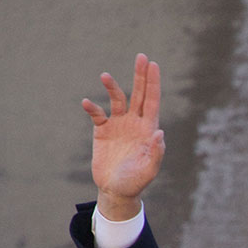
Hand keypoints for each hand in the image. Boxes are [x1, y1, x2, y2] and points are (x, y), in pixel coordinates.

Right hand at [82, 53, 165, 220]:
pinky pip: (97, 114)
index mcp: (148, 129)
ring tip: (106, 76)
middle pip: (139, 94)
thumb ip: (156, 152)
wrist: (115, 190)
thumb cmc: (135, 182)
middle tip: (141, 56)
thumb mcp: (149, 170)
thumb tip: (160, 132)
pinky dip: (92, 107)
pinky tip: (87, 103)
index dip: (153, 83)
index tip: (153, 65)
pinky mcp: (102, 131)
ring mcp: (118, 125)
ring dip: (112, 87)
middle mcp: (134, 122)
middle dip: (140, 75)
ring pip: (117, 99)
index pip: (152, 101)